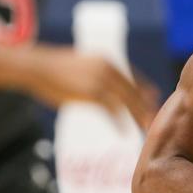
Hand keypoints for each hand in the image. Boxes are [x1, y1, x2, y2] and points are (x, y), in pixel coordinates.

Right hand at [21, 46, 153, 130]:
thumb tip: (102, 86)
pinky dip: (119, 122)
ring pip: (127, 101)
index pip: (133, 76)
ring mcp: (102, 81)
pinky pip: (111, 111)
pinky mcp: (93, 93)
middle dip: (145, 105)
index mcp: (108, 60)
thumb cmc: (55, 68)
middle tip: (154, 117)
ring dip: (137, 115)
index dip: (144, 88)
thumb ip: (97, 73)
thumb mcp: (82, 65)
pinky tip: (124, 131)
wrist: (37, 66)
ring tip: (145, 127)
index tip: (155, 97)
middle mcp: (109, 69)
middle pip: (133, 90)